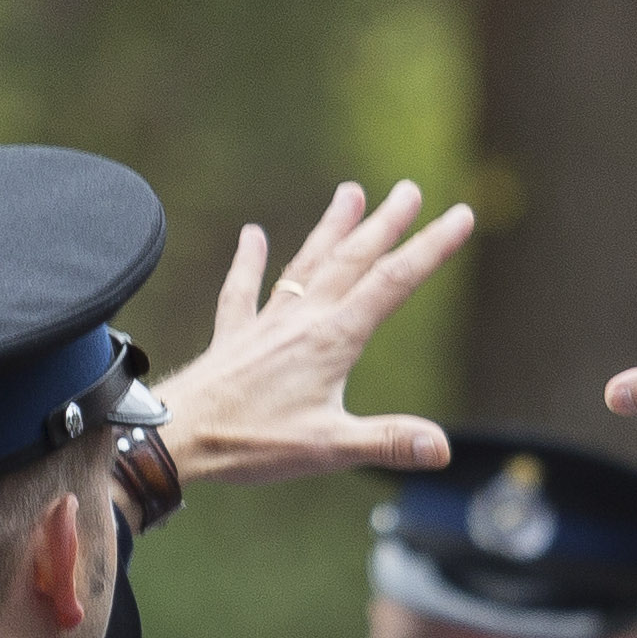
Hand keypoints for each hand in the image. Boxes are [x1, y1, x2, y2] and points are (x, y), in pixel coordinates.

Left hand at [149, 182, 478, 491]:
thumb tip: (442, 448)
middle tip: (410, 189)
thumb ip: (387, 441)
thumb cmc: (250, 444)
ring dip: (331, 229)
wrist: (175, 437)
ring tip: (351, 192)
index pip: (392, 283)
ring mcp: (265, 324)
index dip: (430, 248)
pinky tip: (253, 234)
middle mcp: (301, 320)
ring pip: (305, 264)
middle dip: (385, 224)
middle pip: (352, 260)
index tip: (461, 216)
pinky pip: (242, 290)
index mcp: (332, 340)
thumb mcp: (328, 448)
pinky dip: (249, 261)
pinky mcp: (233, 337)